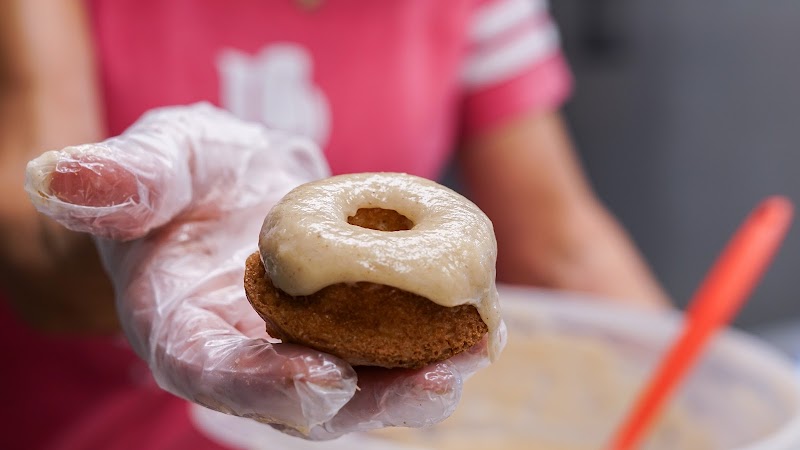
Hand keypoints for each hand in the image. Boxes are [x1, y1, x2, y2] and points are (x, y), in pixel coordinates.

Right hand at [24, 103, 496, 438]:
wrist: (230, 185)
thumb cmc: (188, 175)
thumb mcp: (161, 159)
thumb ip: (127, 178)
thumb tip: (63, 178)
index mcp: (182, 327)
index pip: (213, 374)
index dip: (263, 386)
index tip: (324, 380)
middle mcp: (243, 356)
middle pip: (301, 403)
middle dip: (368, 400)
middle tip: (433, 378)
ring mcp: (297, 350)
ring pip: (356, 390)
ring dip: (415, 381)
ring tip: (472, 352)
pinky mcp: (345, 332)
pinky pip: (388, 355)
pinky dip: (432, 348)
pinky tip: (480, 328)